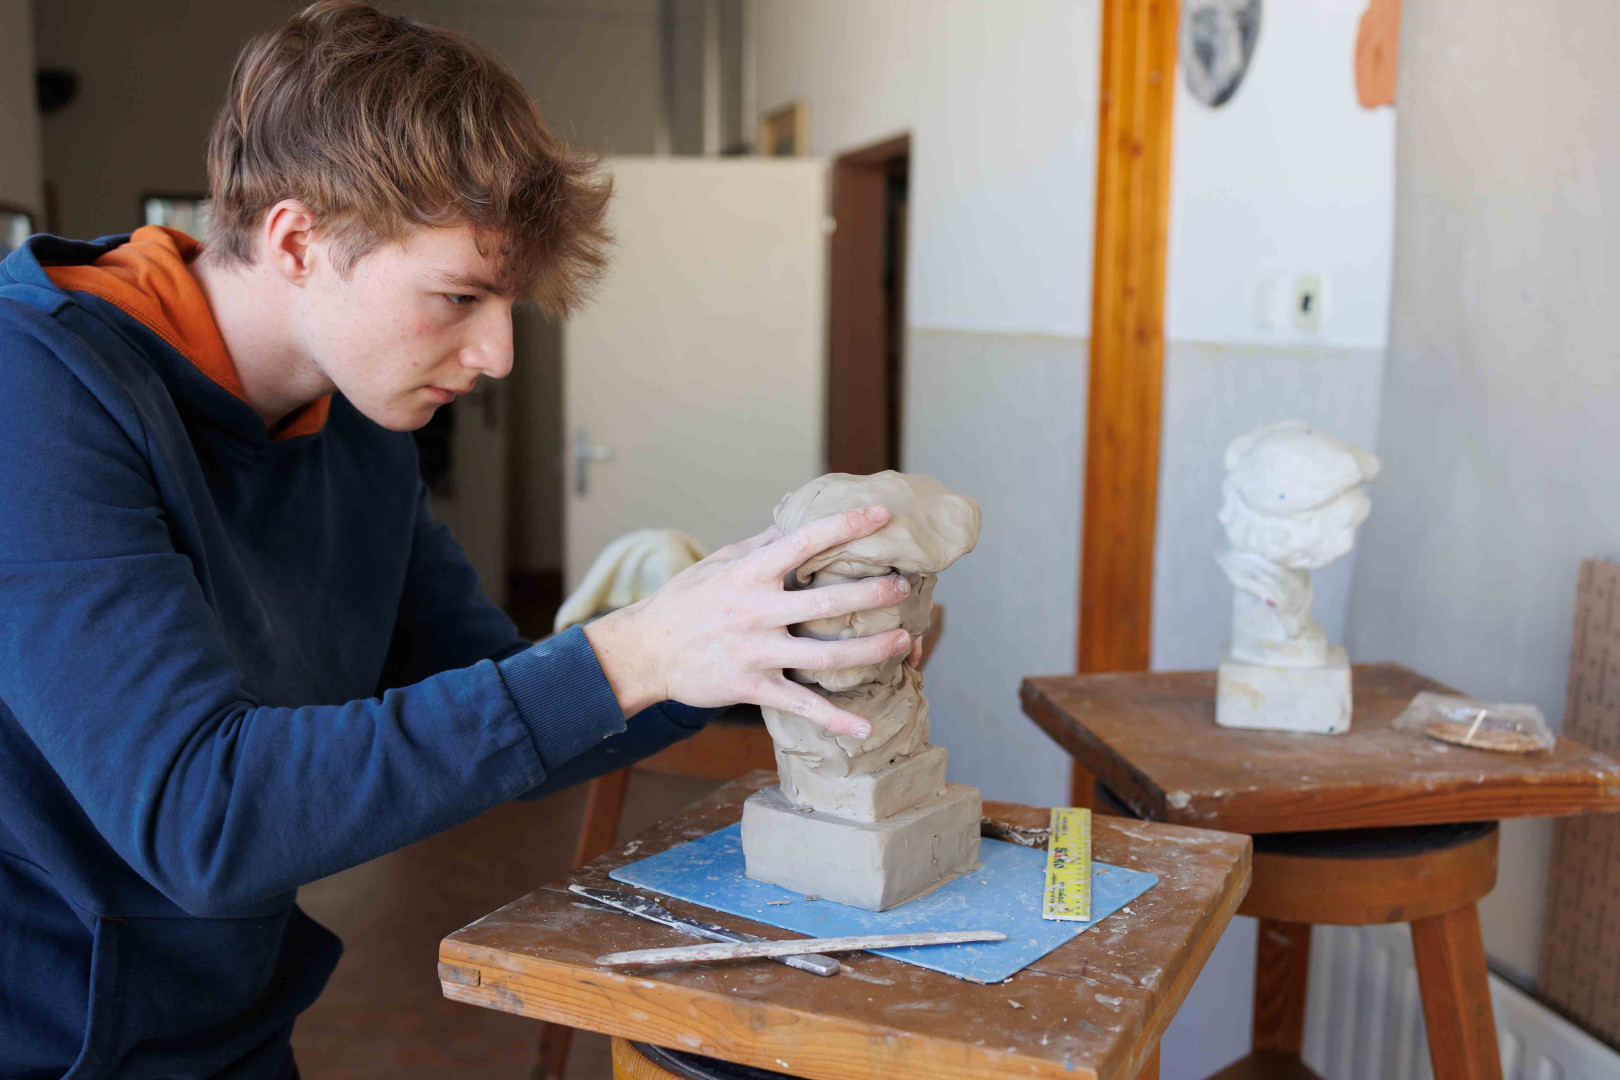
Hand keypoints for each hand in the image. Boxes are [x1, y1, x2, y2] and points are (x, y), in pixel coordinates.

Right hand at [582, 506, 912, 736]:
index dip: (845, 527)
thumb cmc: (685, 601)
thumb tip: (798, 518)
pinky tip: (865, 727)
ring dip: (870, 650)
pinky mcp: (753, 687)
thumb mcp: (719, 562)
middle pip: (826, 604)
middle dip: (872, 595)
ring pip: (825, 655)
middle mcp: (755, 611)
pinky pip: (801, 706)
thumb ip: (762, 544)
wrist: (646, 651)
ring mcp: (755, 652)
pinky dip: (835, 719)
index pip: (804, 542)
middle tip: (905, 587)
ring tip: (902, 641)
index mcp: (749, 573)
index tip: (881, 516)